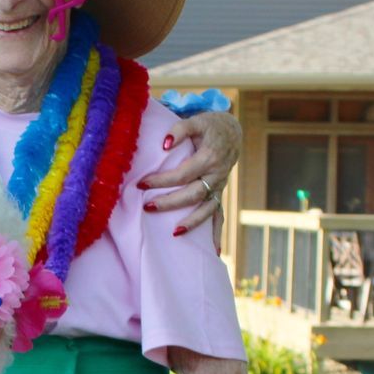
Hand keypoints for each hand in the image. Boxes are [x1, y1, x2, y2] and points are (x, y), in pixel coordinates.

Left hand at [140, 109, 241, 246]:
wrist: (232, 133)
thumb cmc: (209, 126)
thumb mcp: (196, 121)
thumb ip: (179, 130)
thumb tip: (164, 145)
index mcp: (210, 157)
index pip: (183, 173)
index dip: (162, 180)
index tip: (142, 184)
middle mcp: (217, 175)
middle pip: (193, 193)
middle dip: (170, 202)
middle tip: (147, 207)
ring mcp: (219, 186)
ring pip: (207, 208)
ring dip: (192, 222)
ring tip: (174, 233)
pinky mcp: (219, 194)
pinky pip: (219, 216)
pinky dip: (217, 234)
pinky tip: (213, 252)